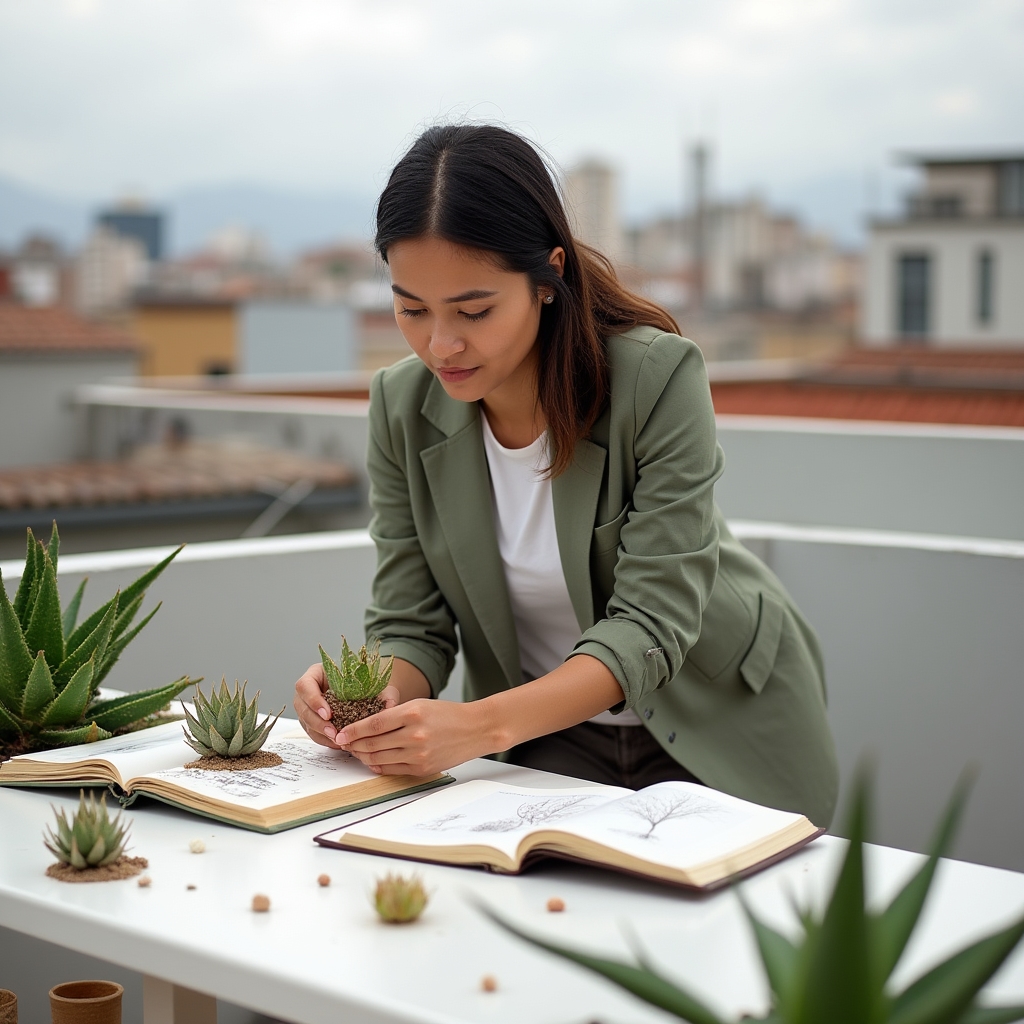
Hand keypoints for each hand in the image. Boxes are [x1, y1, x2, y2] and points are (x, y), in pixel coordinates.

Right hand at [293, 661, 398, 747]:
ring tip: (338, 741)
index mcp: (317, 673)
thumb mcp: (375, 684)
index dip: (314, 700)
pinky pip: (313, 733)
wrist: (367, 692)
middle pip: (302, 707)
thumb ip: (382, 692)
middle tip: (333, 732)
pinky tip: (338, 743)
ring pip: (306, 722)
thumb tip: (390, 705)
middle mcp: (308, 690)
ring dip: (320, 734)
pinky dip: (324, 740)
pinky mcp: (313, 722)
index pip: (305, 685)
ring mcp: (308, 707)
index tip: (329, 713)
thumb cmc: (367, 683)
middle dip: (317, 722)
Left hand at [337, 699, 495, 775]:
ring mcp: (418, 754)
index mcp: (412, 714)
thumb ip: (395, 715)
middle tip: (344, 743)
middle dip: (354, 745)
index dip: (354, 730)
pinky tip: (372, 761)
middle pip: (373, 744)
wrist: (476, 729)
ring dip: (363, 757)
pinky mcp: (422, 768)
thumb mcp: (420, 705)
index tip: (341, 733)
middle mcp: (414, 735)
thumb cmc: (447, 714)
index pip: (374, 724)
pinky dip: (378, 766)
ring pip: (380, 759)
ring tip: (355, 752)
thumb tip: (367, 727)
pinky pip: (392, 769)